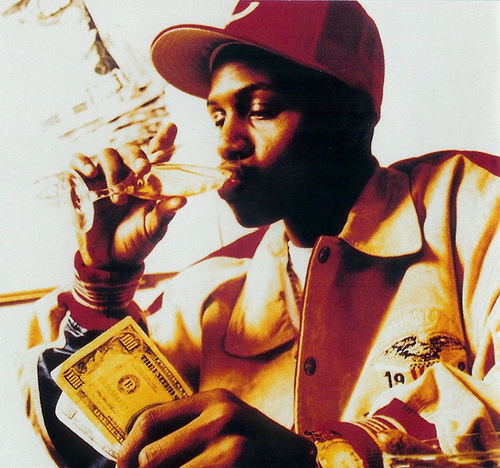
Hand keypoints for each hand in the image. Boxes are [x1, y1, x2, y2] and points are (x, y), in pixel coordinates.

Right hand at [71, 123, 185, 267]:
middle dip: (137, 155)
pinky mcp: (83, 185)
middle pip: (130, 150)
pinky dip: (82, 162)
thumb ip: (164, 214)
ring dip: (114, 171)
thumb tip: (182, 201)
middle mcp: (127, 176)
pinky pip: (78, 163)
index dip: (164, 139)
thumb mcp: (153, 231)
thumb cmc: (136, 242)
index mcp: (148, 183)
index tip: (172, 126)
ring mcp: (103, 178)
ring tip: (118, 196)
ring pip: (107, 155)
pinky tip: (90, 172)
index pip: (156, 156)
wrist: (110, 261)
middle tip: (143, 169)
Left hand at [117, 388, 316, 467]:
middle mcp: (220, 415)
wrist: (298, 460)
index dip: (128, 448)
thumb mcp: (224, 422)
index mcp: (212, 398)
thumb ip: (189, 426)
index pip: (150, 419)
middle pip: (150, 456)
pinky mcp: (235, 465)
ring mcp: (230, 445)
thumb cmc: (255, 442)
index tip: (123, 466)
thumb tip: (135, 451)